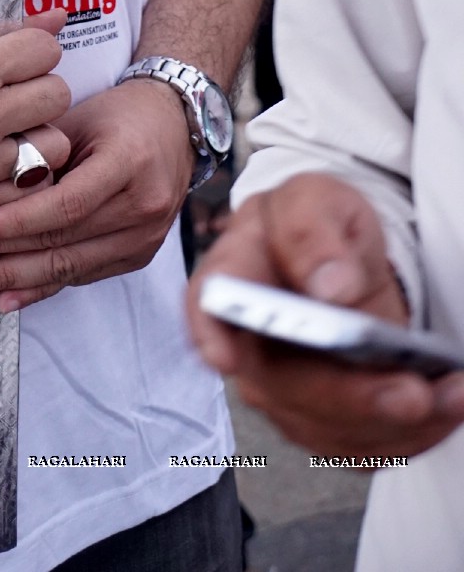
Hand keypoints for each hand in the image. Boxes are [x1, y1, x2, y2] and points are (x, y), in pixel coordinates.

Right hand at [0, 10, 71, 219]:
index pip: (46, 51)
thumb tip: (54, 19)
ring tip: (13, 133)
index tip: (19, 59)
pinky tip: (3, 164)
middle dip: (40, 89)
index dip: (35, 51)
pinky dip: (23, 177)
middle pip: (57, 96)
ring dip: (39, 136)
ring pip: (54, 148)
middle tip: (17, 95)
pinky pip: (29, 191)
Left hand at [0, 76, 193, 308]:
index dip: (20, 220)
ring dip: (16, 280)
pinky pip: (83, 275)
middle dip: (4, 258)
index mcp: (129, 163)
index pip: (67, 203)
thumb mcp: (78, 118)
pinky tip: (7, 294)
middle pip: (65, 243)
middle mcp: (143, 206)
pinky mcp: (138, 254)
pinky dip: (43, 286)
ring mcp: (145, 236)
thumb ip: (38, 155)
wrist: (175, 126)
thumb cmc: (119, 114)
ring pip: (70, 267)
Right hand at [188, 173, 463, 459]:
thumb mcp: (318, 200)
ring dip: (395, 421)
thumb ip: (312, 228)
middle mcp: (247, 342)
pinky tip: (443, 403)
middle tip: (411, 391)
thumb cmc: (319, 227)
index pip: (207, 305)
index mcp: (234, 273)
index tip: (225, 356)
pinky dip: (409, 434)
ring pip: (327, 427)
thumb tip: (327, 285)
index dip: (210, 333)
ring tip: (449, 392)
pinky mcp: (318, 422)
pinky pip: (359, 447)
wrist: (343, 262)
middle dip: (351, 397)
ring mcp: (280, 389)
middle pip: (284, 386)